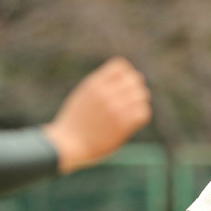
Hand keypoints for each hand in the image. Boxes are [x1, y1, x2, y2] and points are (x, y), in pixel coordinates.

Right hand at [43, 57, 151, 173]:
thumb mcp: (82, 96)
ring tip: (133, 110)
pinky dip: (141, 115)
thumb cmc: (74, 122)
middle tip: (132, 100)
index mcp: (94, 84)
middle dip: (136, 88)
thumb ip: (99, 86)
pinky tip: (134, 121)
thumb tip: (118, 78)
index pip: (121, 66)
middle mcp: (105, 94)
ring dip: (140, 102)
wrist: (67, 144)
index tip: (125, 85)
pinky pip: (143, 112)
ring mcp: (115, 109)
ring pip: (141, 95)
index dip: (127, 74)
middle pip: (135, 79)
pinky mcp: (122, 125)